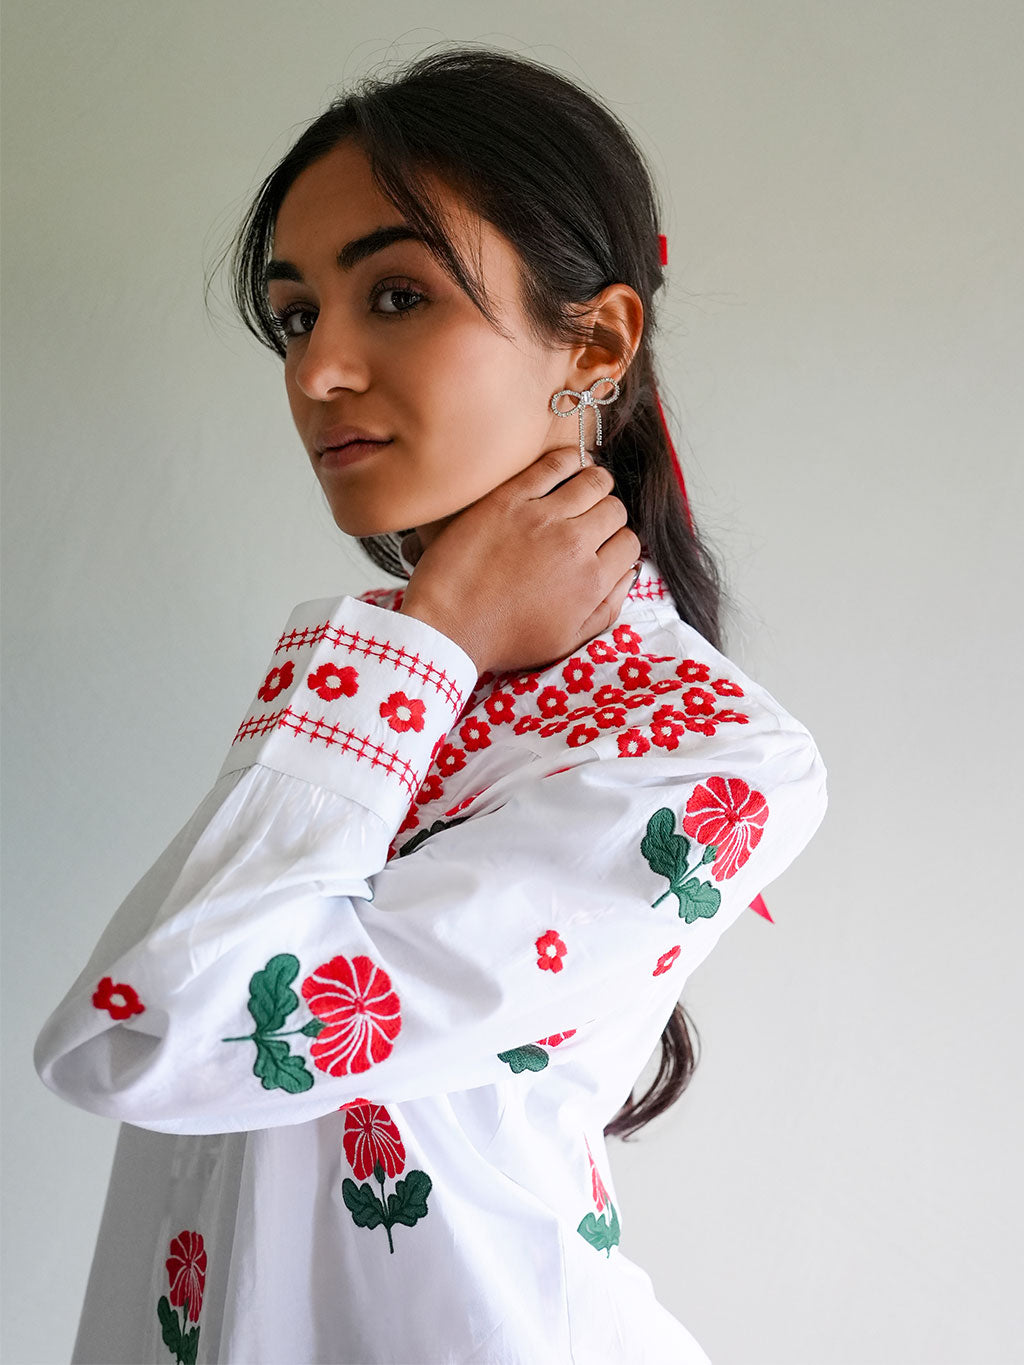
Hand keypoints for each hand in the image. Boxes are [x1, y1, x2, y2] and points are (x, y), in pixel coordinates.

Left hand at [398, 444, 642, 674]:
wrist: (448, 627)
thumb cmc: (503, 639)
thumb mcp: (568, 641)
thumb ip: (607, 608)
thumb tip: (629, 573)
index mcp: (592, 582)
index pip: (629, 543)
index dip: (617, 543)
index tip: (602, 545)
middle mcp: (575, 545)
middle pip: (614, 510)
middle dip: (607, 514)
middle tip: (589, 519)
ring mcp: (542, 518)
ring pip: (594, 481)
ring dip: (595, 484)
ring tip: (582, 490)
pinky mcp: (510, 499)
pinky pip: (553, 465)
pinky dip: (567, 461)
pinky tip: (565, 467)